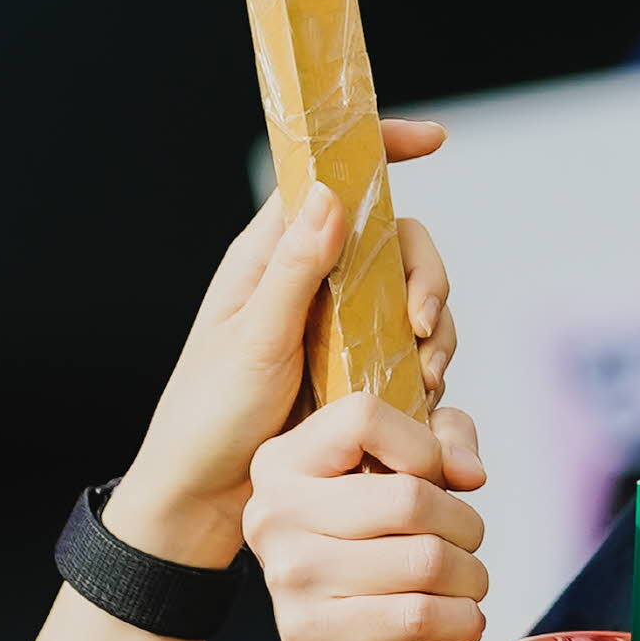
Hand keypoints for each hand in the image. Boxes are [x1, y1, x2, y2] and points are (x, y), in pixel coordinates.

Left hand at [106, 123, 457, 575]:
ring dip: (435, 331)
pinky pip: (409, 350)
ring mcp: (336, 326)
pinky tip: (421, 400)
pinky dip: (426, 367)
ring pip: (411, 298)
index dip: (380, 151)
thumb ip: (294, 269)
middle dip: (428, 277)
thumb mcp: (253, 340)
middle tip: (425, 328)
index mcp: (271, 257)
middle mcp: (309, 281)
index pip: (329, 181)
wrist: (204, 500)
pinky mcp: (354, 370)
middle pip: (394, 242)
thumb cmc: (209, 416)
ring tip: (424, 379)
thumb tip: (331, 194)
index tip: (435, 140)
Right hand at [247, 380, 492, 640]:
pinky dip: (462, 619)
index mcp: (283, 461)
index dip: (425, 446)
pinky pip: (419, 616)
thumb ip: (442, 437)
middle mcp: (274, 513)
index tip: (441, 477)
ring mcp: (289, 576)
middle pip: (410, 498)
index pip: (363, 417)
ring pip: (426, 560)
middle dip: (465, 525)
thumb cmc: (370, 553)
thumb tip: (467, 471)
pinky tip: (460, 618)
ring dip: (471, 577)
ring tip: (466, 584)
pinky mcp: (313, 633)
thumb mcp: (401, 473)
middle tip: (467, 543)